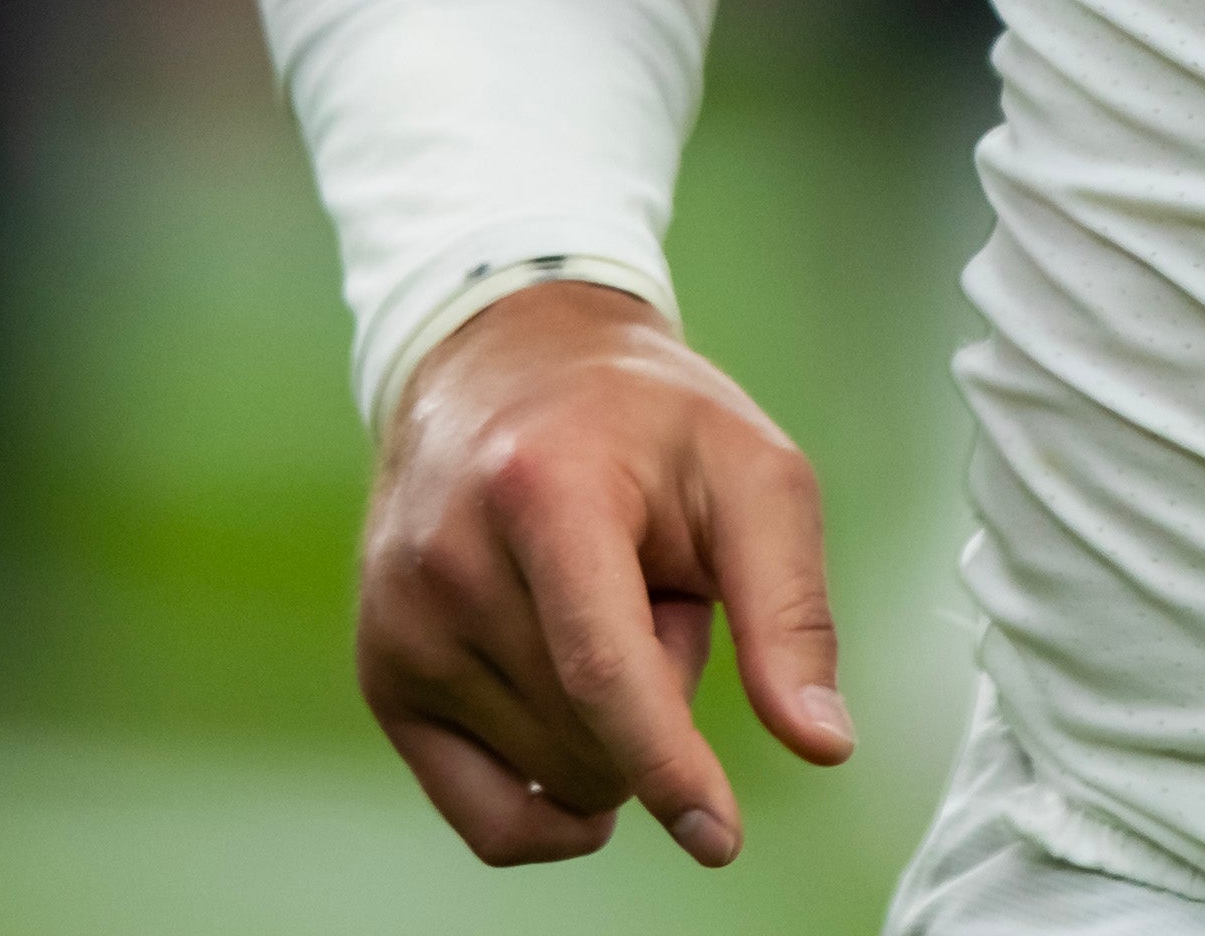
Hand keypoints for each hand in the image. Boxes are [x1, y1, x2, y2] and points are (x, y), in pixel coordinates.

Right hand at [357, 280, 852, 867]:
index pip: (601, 669)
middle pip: (589, 728)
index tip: (718, 837)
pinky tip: (587, 751)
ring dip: (611, 725)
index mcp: (544, 492)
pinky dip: (554, 811)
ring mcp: (401, 626)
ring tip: (600, 609)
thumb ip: (791, 611)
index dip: (666, 764)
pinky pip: (484, 816)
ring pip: (551, 774)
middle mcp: (449, 564)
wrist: (507, 368)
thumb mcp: (753, 475)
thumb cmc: (648, 422)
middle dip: (664, 689)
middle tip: (654, 586)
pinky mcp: (382, 676)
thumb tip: (822, 743)